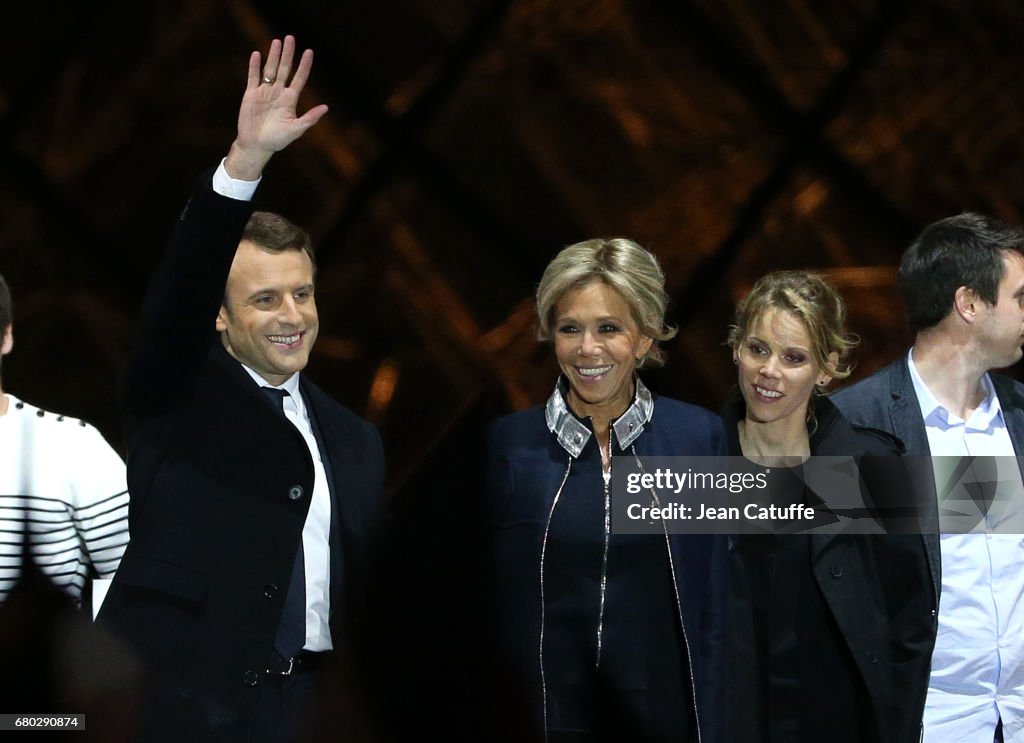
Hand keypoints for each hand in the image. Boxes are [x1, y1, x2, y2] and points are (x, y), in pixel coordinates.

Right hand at [225, 35, 328, 179]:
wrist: (256, 145)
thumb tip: (326, 107)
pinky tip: (257, 54)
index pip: (299, 78)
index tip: (309, 51)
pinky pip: (253, 77)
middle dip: (288, 54)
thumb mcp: (296, 129)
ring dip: (273, 56)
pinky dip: (254, 66)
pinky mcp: (251, 94)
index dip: (304, 65)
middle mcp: (278, 93)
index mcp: (290, 100)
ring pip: (270, 69)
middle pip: (284, 69)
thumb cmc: (277, 140)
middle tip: (290, 38)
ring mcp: (264, 92)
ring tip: (277, 41)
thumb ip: (310, 118)